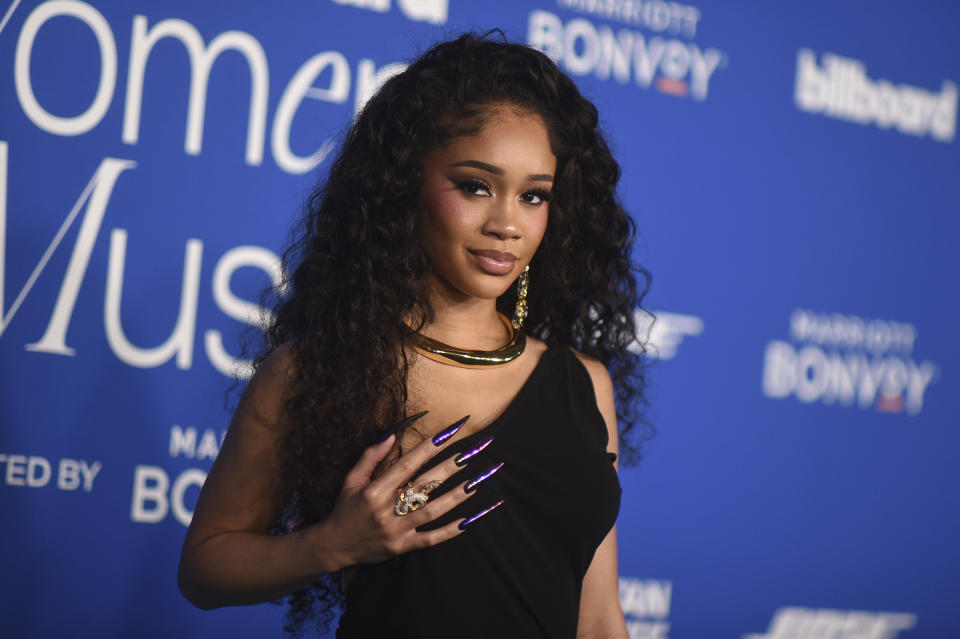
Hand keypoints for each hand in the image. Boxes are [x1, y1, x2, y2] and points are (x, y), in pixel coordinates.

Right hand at [311, 415, 501, 569]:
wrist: (334, 546)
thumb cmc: (345, 508)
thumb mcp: (350, 480)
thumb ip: (370, 457)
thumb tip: (391, 435)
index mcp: (374, 490)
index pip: (407, 464)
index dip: (428, 448)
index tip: (448, 433)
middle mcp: (387, 510)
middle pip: (424, 485)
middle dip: (449, 468)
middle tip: (470, 453)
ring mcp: (396, 530)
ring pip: (431, 511)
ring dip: (455, 497)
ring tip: (475, 483)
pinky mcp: (402, 547)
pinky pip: (430, 539)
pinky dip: (450, 531)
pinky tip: (469, 521)